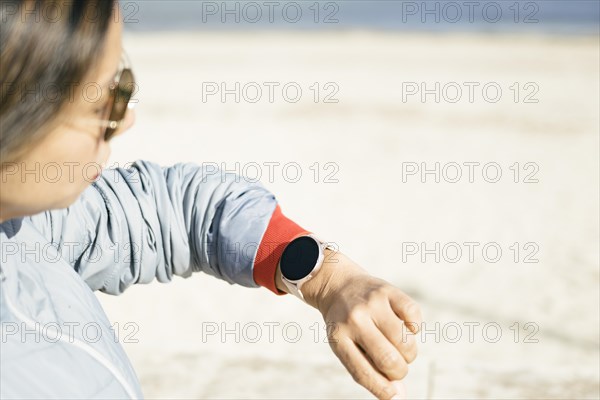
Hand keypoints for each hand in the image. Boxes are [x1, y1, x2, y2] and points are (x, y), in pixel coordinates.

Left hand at [301, 250, 422, 399]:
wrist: (338, 285)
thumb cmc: (347, 325)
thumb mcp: (347, 346)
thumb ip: (370, 370)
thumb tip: (398, 395)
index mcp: (338, 338)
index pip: (363, 373)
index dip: (383, 390)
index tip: (394, 396)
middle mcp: (354, 320)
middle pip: (388, 359)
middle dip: (400, 371)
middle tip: (397, 365)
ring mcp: (372, 303)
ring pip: (405, 340)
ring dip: (409, 352)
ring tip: (400, 347)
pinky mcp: (388, 290)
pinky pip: (414, 316)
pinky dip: (414, 327)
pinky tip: (404, 326)